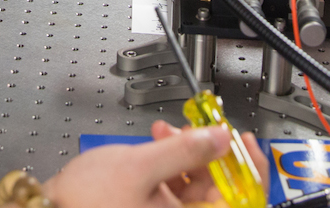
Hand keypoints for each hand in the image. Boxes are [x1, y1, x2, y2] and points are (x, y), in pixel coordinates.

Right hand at [40, 122, 266, 207]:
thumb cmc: (83, 204)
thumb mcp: (138, 166)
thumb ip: (183, 149)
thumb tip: (221, 137)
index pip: (240, 198)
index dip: (246, 166)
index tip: (241, 140)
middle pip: (219, 191)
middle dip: (209, 153)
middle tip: (202, 129)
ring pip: (194, 190)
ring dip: (187, 156)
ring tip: (169, 132)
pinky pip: (174, 192)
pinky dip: (169, 167)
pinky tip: (156, 145)